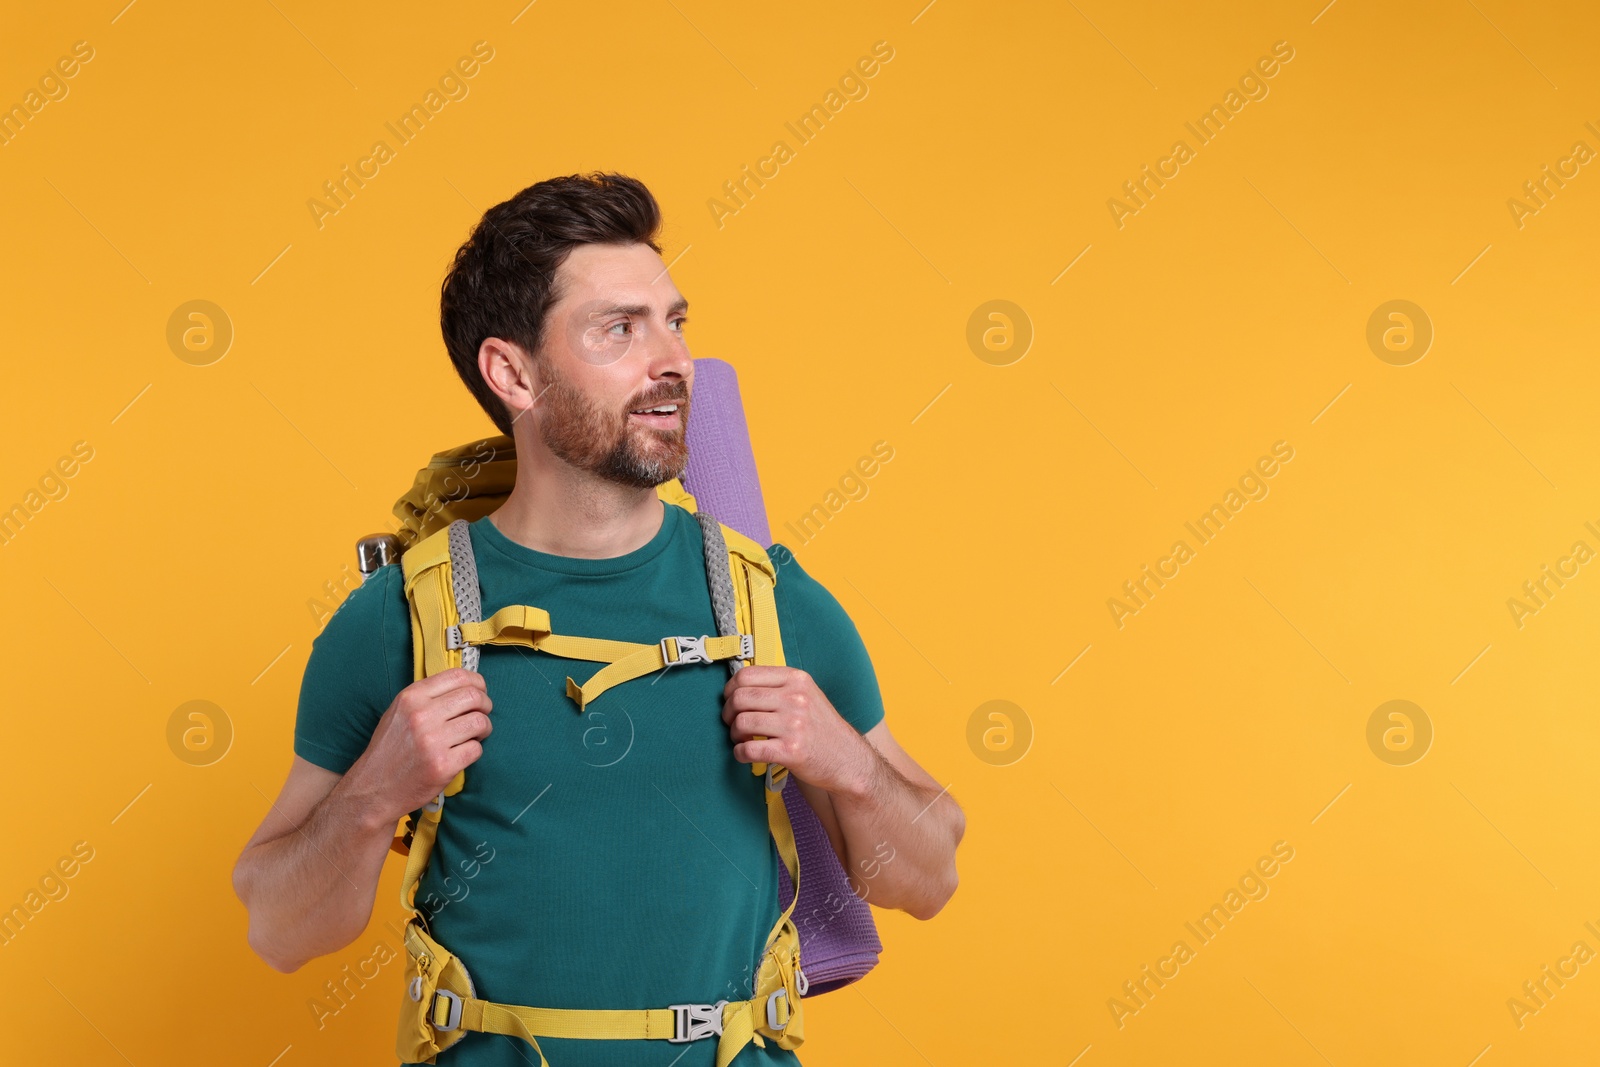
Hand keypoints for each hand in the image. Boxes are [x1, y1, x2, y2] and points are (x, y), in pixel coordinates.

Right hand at [345, 667, 492, 823]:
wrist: (373, 789)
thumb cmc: (389, 750)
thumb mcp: (399, 712)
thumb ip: (428, 697)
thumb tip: (465, 686)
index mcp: (411, 697)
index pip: (458, 676)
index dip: (477, 682)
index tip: (480, 691)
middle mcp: (422, 715)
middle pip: (474, 697)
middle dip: (485, 705)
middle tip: (482, 715)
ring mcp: (433, 741)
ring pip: (480, 722)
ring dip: (484, 729)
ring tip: (474, 735)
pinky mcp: (443, 765)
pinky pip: (476, 749)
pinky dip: (475, 750)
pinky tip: (463, 753)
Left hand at [721, 665, 872, 795]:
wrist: (847, 759)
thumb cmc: (820, 728)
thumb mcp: (806, 694)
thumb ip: (777, 686)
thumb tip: (736, 687)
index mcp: (797, 679)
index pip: (747, 675)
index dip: (730, 689)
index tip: (730, 700)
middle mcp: (796, 698)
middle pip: (740, 698)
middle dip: (728, 713)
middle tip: (732, 722)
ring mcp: (795, 725)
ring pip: (741, 723)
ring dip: (734, 734)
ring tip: (742, 739)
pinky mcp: (791, 751)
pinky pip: (749, 749)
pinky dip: (740, 753)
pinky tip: (745, 754)